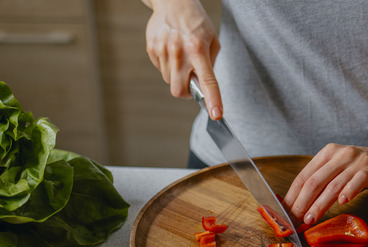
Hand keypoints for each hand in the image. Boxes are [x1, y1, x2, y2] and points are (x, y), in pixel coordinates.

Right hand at [144, 0, 222, 118]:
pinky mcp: (152, 49)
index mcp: (198, 49)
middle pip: (178, 90)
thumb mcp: (212, 39)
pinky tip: (171, 50)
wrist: (174, 1)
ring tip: (181, 57)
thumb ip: (209, 63)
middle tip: (190, 82)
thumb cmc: (196, 21)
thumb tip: (203, 85)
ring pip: (168, 80)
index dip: (212, 100)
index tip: (216, 114)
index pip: (207, 80)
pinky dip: (167, 66)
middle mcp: (180, 51)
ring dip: (176, 76)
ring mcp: (163, 50)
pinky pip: (160, 69)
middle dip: (185, 92)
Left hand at [283, 143, 367, 224]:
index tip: (285, 213)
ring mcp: (355, 161)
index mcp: (326, 154)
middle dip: (302, 203)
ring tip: (310, 219)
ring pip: (333, 185)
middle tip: (294, 221)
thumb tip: (298, 207)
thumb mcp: (337, 169)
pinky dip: (348, 192)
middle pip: (315, 182)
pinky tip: (342, 203)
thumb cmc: (359, 168)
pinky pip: (357, 181)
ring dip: (319, 204)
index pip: (304, 176)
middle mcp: (339, 155)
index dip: (292, 196)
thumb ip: (321, 182)